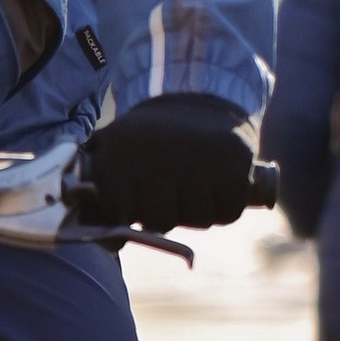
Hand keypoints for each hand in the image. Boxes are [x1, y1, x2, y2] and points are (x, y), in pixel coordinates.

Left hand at [78, 91, 258, 231]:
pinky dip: (226, 207)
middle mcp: (159, 154)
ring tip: (193, 183)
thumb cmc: (149, 141)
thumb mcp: (115, 156)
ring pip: (198, 220)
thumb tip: (113, 244)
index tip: (135, 192)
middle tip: (169, 188)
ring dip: (197, 211)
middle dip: (166, 212)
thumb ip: (103, 200)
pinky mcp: (235, 160)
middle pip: (161, 221)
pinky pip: (229, 213)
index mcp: (119, 151)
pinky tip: (217, 186)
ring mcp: (199, 158)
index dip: (131, 210)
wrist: (198, 96)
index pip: (122, 213)